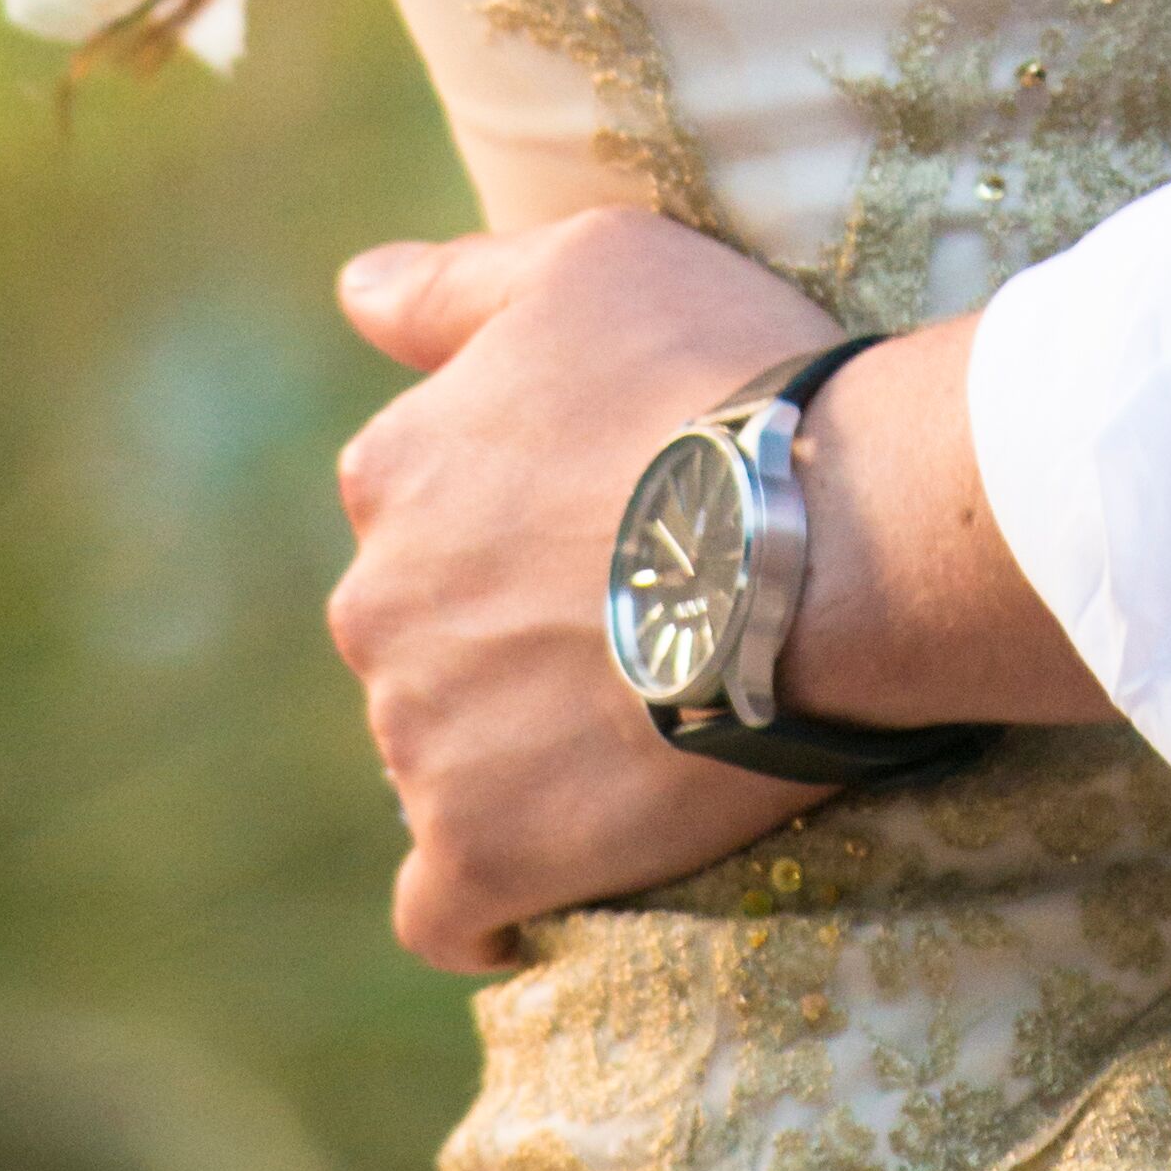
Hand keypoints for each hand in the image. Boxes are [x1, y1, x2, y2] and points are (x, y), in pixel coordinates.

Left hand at [328, 212, 830, 974]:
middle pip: (421, 638)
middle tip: (638, 631)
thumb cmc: (719, 379)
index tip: (600, 531)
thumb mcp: (590, 263)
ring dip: (514, 752)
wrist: (818, 542)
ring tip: (640, 739)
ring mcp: (418, 736)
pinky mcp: (476, 848)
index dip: (513, 521)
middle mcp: (374, 604)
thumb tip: (352, 289)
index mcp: (393, 468)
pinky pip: (444, 907)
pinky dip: (483, 904)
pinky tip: (547, 886)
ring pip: (439, 756)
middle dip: (502, 639)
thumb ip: (454, 286)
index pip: (417, 507)